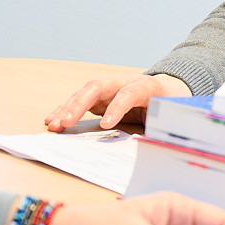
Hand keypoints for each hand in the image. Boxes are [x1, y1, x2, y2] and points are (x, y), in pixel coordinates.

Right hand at [45, 71, 191, 130]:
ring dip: (67, 108)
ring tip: (53, 124)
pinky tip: (52, 120)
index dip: (117, 107)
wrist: (166, 89)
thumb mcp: (171, 115)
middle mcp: (123, 82)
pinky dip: (65, 110)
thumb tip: (156, 143)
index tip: (105, 125)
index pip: (129, 93)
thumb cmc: (168, 105)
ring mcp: (109, 87)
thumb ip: (163, 125)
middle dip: (80, 104)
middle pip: (98, 86)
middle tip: (66, 122)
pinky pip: (79, 101)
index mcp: (146, 86)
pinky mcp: (100, 96)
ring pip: (84, 92)